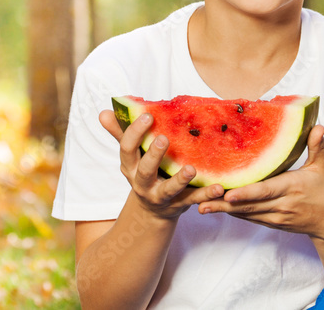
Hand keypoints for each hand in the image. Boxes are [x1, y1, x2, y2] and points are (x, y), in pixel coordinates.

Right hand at [99, 109, 224, 221]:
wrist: (152, 211)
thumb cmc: (144, 172)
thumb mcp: (132, 156)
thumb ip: (121, 133)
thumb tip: (104, 112)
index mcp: (131, 167)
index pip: (127, 149)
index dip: (135, 133)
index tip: (148, 116)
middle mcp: (142, 184)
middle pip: (145, 170)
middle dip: (153, 155)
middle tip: (164, 138)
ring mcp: (161, 196)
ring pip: (169, 190)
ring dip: (180, 180)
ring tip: (191, 169)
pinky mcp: (180, 205)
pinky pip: (193, 200)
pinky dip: (206, 195)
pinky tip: (219, 187)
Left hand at [195, 125, 323, 241]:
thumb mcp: (323, 167)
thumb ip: (317, 146)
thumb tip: (317, 126)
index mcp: (291, 187)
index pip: (265, 191)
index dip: (246, 193)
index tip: (228, 193)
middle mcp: (281, 204)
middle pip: (249, 205)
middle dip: (224, 204)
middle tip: (201, 201)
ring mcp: (276, 216)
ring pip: (246, 213)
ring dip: (224, 210)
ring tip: (201, 205)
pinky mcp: (273, 223)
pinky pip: (251, 218)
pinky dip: (235, 213)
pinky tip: (218, 207)